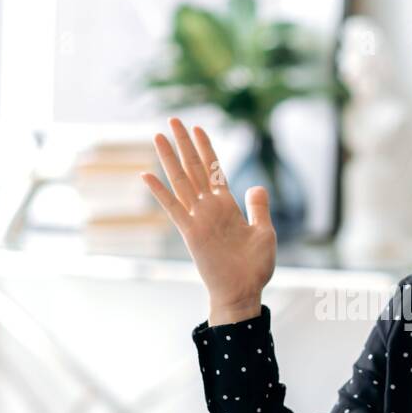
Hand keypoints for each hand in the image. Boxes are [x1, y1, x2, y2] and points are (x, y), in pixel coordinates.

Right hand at [141, 117, 275, 323]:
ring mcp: (198, 219)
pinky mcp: (190, 234)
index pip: (214, 170)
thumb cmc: (255, 267)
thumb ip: (258, 208)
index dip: (206, 149)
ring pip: (181, 182)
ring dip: (170, 159)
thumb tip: (256, 186)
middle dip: (184, 144)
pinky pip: (173, 209)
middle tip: (173, 120)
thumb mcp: (265, 232)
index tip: (198, 128)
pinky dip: (160, 192)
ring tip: (158, 135)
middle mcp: (210, 208)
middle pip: (194, 169)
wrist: (243, 292)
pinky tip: (146, 175)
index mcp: (228, 206)